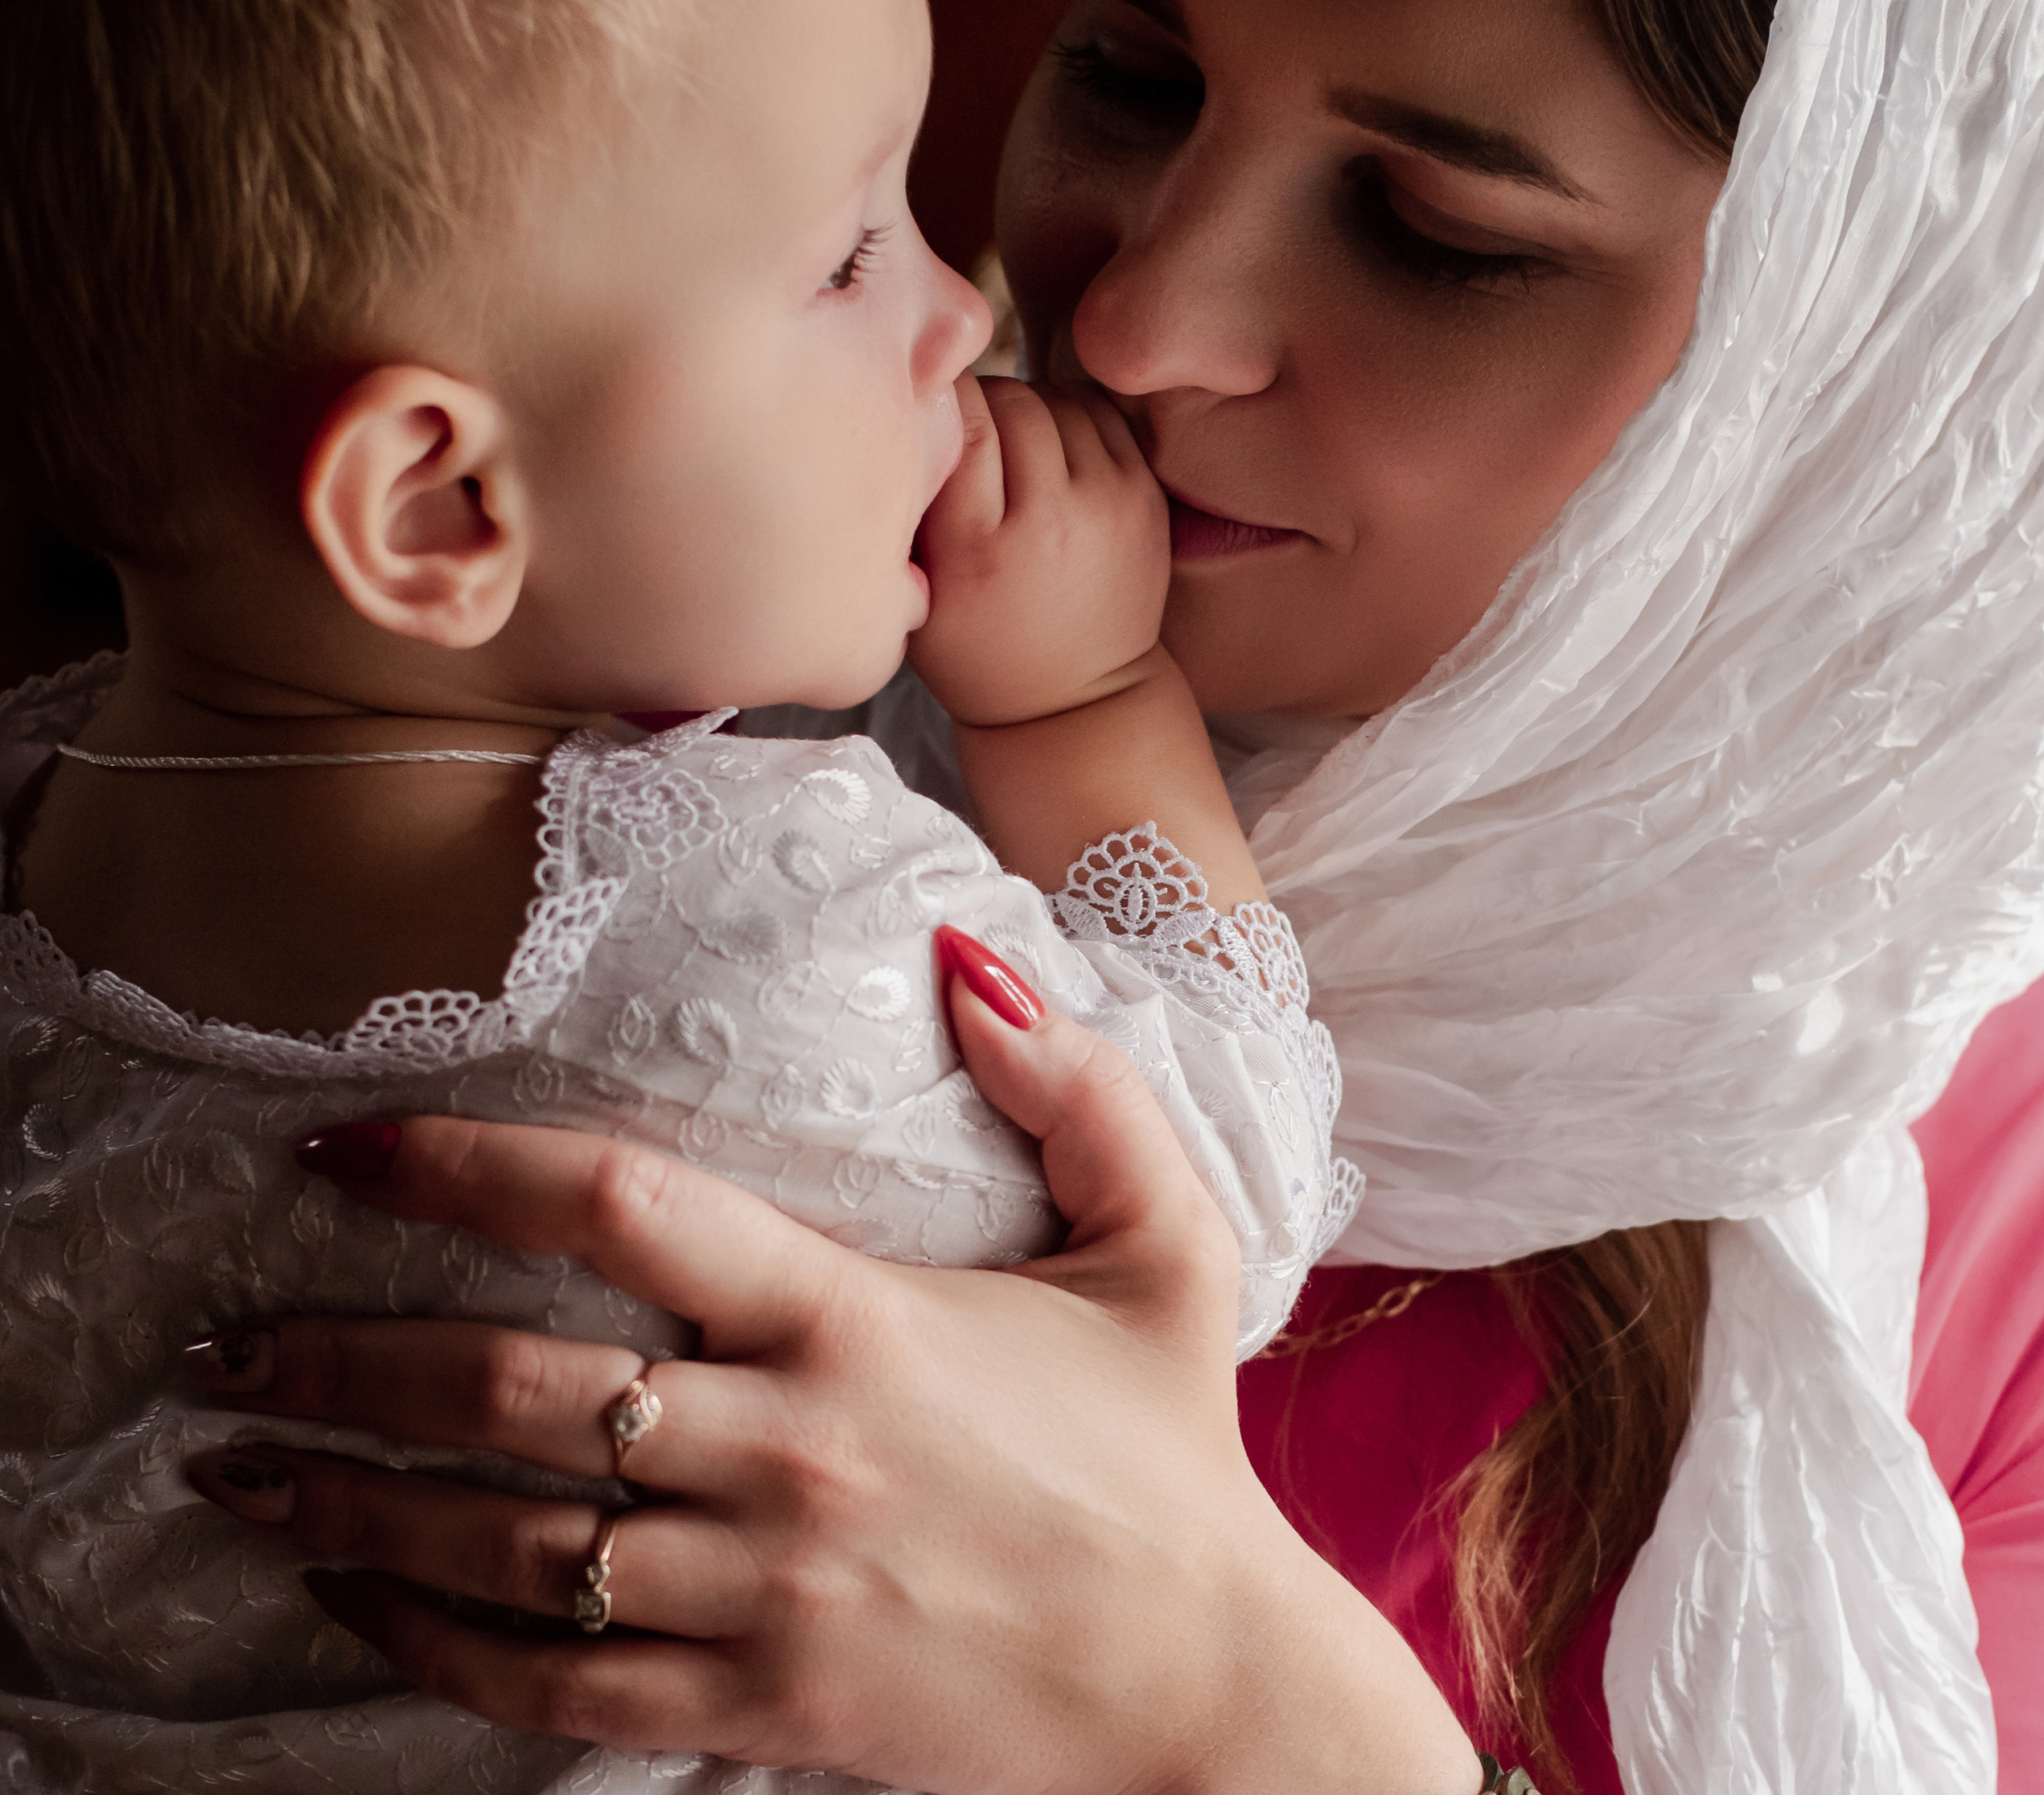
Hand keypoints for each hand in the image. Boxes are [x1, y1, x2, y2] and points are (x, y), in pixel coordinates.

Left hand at [183, 941, 1477, 1794]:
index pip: (622, 1208)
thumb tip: (958, 961)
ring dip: (344, 1496)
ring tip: (231, 1458)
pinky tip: (348, 1596)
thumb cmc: (1170, 1450)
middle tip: (220, 1336)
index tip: (346, 1149)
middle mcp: (784, 1448)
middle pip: (509, 1389)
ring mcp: (759, 1588)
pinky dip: (425, 1640)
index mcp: (860, 1318)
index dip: (464, 1164)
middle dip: (339, 1355)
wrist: (1203, 1685)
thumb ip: (1079, 1087)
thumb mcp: (1166, 1241)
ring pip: (497, 1542)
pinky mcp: (757, 1701)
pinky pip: (547, 1679)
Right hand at [909, 375, 1169, 727]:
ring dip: (1029, 407)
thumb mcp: (917, 595)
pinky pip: (1103, 418)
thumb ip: (912, 509)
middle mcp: (1052, 521)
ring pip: (1060, 401)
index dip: (944, 399)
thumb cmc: (976, 648)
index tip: (933, 414)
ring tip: (1009, 443)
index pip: (965, 420)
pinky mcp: (1145, 500)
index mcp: (980, 548)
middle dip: (984, 400)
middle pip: (1015, 399)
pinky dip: (1070, 418)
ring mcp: (1109, 506)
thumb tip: (917, 409)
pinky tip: (1049, 449)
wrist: (1075, 701)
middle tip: (969, 427)